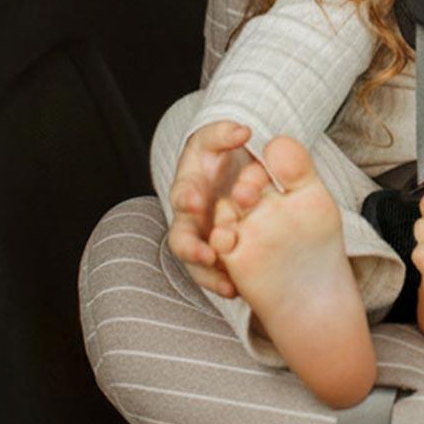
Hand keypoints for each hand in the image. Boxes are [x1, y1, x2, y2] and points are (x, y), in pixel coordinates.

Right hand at [165, 121, 253, 298]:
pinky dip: (225, 283)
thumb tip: (242, 131)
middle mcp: (191, 219)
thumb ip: (226, 132)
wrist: (231, 170)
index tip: (196, 201)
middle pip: (181, 238)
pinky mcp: (217, 255)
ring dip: (208, 275)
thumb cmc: (221, 155)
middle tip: (206, 255)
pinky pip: (217, 274)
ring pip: (196, 264)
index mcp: (189, 188)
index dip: (187, 197)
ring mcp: (203, 239)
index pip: (182, 194)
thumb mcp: (220, 138)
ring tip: (226, 286)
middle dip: (191, 248)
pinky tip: (239, 292)